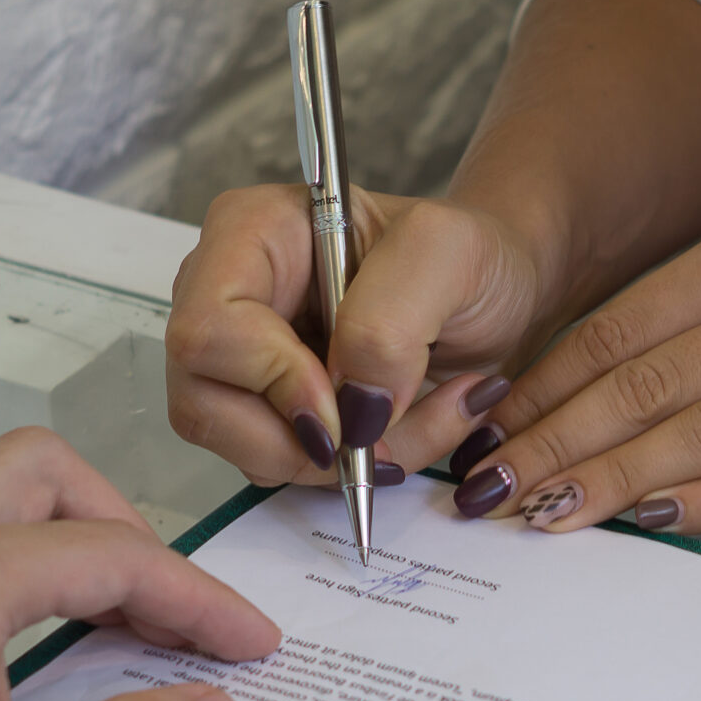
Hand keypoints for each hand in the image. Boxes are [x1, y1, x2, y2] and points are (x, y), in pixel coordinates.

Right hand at [164, 183, 554, 488]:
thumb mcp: (453, 256)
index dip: (269, 381)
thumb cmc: (473, 259)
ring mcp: (240, 357)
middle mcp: (228, 293)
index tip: (347, 405)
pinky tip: (400, 429)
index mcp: (252, 231)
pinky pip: (281, 465)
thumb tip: (347, 407)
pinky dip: (350, 470)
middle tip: (382, 433)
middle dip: (301, 442)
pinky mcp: (267, 407)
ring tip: (416, 419)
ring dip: (340, 462)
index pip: (206, 328)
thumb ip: (389, 321)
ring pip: (242, 448)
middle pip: (201, 402)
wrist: (499, 297)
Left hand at [446, 210, 700, 533]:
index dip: (543, 388)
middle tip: (490, 491)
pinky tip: (655, 519)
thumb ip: (694, 314)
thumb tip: (574, 387)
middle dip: (556, 443)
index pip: (621, 328)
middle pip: (649, 384)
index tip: (484, 434)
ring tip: (548, 515)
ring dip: (615, 481)